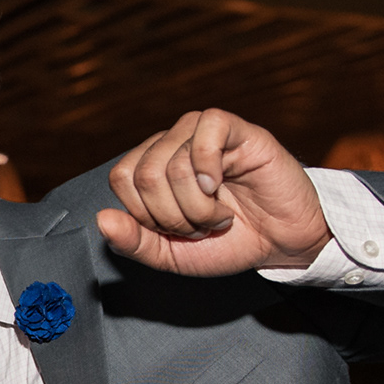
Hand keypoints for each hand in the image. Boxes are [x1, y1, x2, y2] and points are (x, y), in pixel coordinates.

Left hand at [100, 109, 330, 275]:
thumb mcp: (172, 256)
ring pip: (174, 164)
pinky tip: (223, 185)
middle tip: (203, 225)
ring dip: (199, 207)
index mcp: (153, 165)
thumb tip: (102, 220)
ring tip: (220, 214)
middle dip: (175, 217)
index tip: (178, 230)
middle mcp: (173, 142)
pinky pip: (206, 132)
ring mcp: (202, 132)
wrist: (281, 244)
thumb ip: (134, 242)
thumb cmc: (229, 243)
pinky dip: (211, 170)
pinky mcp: (234, 128)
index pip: (123, 179)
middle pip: (145, 175)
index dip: (148, 216)